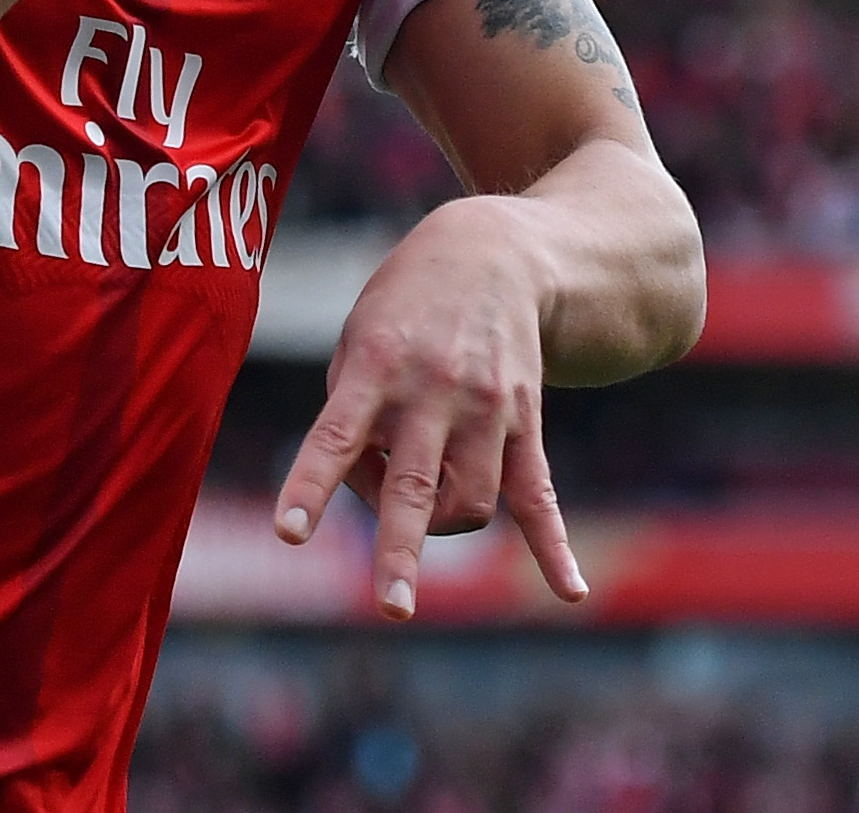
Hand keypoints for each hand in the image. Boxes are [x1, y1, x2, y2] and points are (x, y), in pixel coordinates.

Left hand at [271, 198, 588, 620]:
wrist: (495, 252)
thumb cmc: (404, 304)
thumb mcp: (358, 335)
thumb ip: (352, 414)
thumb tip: (376, 495)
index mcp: (376, 364)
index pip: (335, 435)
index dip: (310, 486)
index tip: (288, 533)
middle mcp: (434, 389)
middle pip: (415, 484)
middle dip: (400, 547)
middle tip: (391, 607)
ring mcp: (486, 408)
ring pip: (470, 500)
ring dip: (436, 525)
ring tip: (413, 501)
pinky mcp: (524, 421)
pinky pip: (541, 493)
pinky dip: (554, 545)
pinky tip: (570, 591)